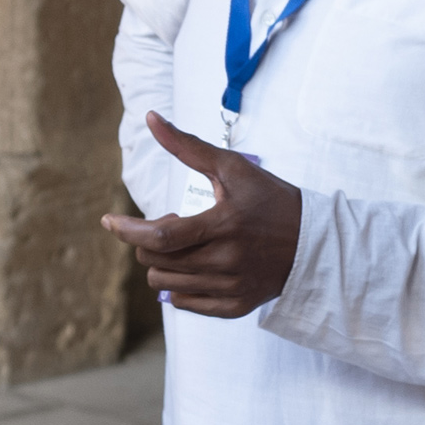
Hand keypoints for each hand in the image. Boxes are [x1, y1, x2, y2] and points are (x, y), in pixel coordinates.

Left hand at [98, 113, 303, 317]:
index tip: (109, 221)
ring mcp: (230, 287)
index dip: (127, 230)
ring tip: (186, 244)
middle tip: (173, 224)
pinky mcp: (235, 306)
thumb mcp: (232, 168)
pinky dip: (178, 284)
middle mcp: (225, 261)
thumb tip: (152, 118)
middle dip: (148, 241)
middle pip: (156, 260)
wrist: (315, 242)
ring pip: (164, 283)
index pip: (160, 238)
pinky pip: (184, 302)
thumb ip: (188, 146)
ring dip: (162, 261)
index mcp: (223, 226)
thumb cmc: (271, 200)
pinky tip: (195, 266)